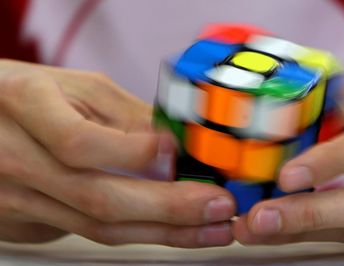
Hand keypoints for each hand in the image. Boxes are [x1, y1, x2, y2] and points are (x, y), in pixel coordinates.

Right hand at [0, 60, 234, 247]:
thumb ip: (125, 115)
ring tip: (212, 228)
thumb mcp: (76, 87)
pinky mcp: (25, 223)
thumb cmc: (32, 94)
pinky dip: (138, 232)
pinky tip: (175, 229)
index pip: (78, 142)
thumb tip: (178, 146)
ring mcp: (15, 198)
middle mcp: (15, 158)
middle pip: (97, 198)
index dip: (134, 152)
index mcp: (25, 105)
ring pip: (97, 226)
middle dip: (169, 208)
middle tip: (220, 206)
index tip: (180, 154)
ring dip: (164, 232)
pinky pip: (89, 231)